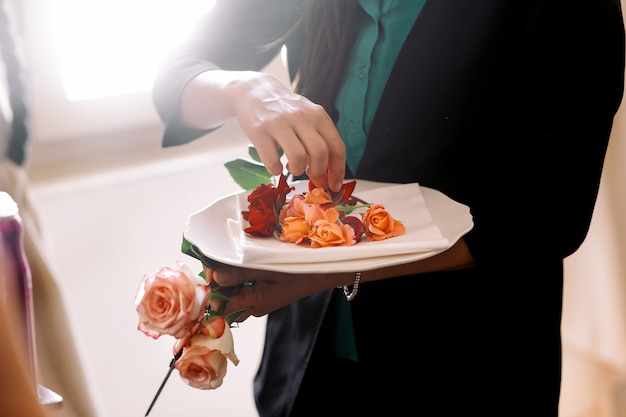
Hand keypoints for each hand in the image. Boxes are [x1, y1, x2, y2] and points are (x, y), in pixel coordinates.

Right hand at [184, 70, 345, 190]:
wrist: (254, 90)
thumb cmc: (285, 110)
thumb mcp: (308, 117)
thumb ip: (319, 141)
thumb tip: (327, 176)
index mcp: (318, 115)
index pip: (337, 147)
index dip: (338, 171)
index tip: (334, 186)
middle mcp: (301, 117)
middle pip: (320, 153)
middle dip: (318, 172)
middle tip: (311, 176)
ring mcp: (280, 123)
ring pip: (298, 157)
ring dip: (297, 171)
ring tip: (292, 168)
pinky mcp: (260, 130)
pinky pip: (272, 160)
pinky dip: (275, 170)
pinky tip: (275, 165)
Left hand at [203, 264, 339, 320]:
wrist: (322, 272)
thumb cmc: (299, 269)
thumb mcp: (268, 267)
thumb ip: (240, 273)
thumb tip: (214, 276)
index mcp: (253, 304)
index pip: (219, 304)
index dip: (211, 285)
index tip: (210, 265)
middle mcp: (252, 307)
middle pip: (222, 300)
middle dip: (216, 280)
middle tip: (217, 258)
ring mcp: (257, 302)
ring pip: (230, 294)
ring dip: (226, 278)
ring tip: (228, 258)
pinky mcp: (261, 295)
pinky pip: (241, 290)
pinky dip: (237, 277)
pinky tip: (240, 263)